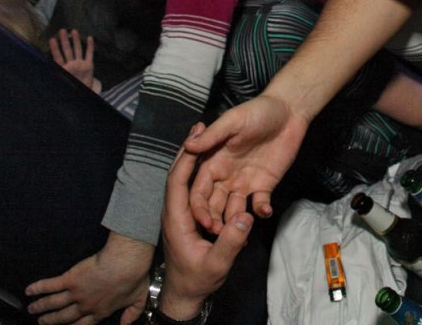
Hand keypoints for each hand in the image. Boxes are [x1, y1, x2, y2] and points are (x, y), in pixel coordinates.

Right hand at [24, 232, 153, 324]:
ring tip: (31, 309)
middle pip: (64, 317)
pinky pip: (51, 285)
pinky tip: (29, 290)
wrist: (125, 263)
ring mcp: (76, 293)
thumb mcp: (138, 300)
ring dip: (41, 307)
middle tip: (41, 322)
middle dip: (51, 320)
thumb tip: (126, 324)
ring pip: (54, 303)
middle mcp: (85, 305)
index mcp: (100, 311)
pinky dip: (38, 288)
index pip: (83, 324)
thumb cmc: (133, 279)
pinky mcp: (70, 279)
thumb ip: (132, 314)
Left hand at [50, 29, 99, 92]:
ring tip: (74, 31)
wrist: (84, 96)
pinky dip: (90, 46)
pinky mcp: (89, 65)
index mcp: (64, 69)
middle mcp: (71, 64)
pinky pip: (89, 54)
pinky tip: (89, 38)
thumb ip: (55, 77)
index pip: (57, 57)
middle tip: (62, 30)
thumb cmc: (71, 90)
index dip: (55, 48)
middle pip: (67, 50)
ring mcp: (80, 64)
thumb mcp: (61, 84)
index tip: (52, 39)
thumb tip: (42, 75)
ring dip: (76, 41)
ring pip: (78, 50)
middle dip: (64, 40)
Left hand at [159, 124, 253, 318]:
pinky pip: (194, 190)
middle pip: (179, 173)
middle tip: (199, 124)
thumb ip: (230, 242)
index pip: (176, 181)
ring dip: (194, 157)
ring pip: (187, 180)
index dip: (184, 158)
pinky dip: (199, 171)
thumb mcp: (216, 264)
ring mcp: (183, 213)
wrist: (186, 296)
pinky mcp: (190, 217)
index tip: (195, 135)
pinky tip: (209, 159)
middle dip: (188, 149)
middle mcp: (177, 211)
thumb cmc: (197, 281)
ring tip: (205, 134)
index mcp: (176, 218)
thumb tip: (245, 217)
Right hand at [182, 94, 309, 233]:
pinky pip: (259, 203)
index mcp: (213, 162)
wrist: (289, 112)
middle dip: (214, 220)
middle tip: (219, 234)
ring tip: (240, 230)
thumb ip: (212, 136)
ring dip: (234, 221)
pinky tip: (264, 210)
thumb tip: (187, 146)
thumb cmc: (257, 111)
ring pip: (233, 209)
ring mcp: (244, 182)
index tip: (203, 221)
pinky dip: (260, 210)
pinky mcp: (264, 185)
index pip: (199, 190)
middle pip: (213, 204)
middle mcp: (226, 176)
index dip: (199, 206)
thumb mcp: (233, 121)